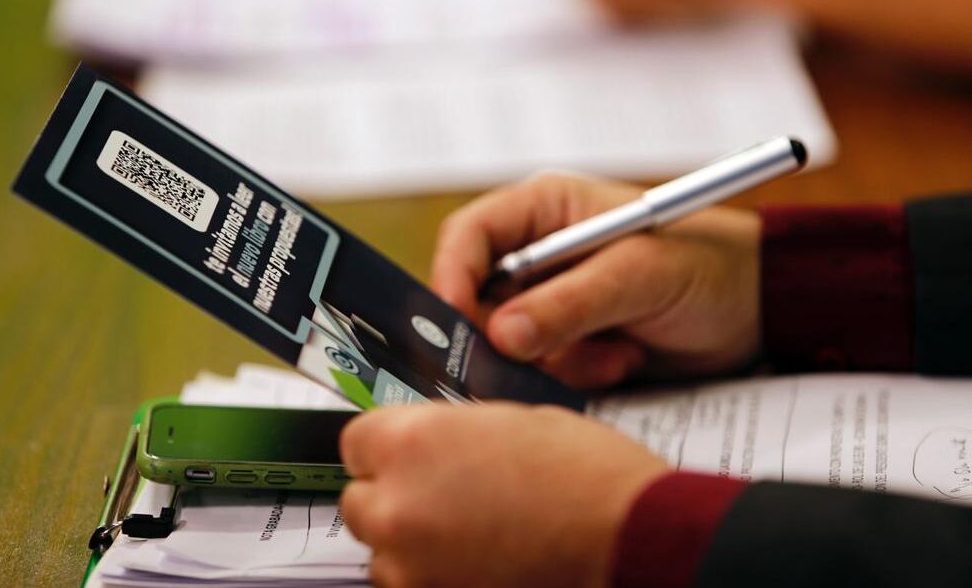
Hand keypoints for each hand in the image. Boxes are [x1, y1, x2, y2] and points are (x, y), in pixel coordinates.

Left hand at [339, 402, 668, 587]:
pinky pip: (415, 585)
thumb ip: (453, 432)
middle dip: (396, 497)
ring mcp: (412, 566)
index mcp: (412, 442)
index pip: (356, 443)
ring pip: (384, 552)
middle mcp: (398, 505)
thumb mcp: (511, 419)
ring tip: (471, 533)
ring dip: (414, 542)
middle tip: (445, 495)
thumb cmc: (587, 474)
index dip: (388, 446)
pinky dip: (438, 575)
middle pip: (360, 501)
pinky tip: (482, 560)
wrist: (633, 538)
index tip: (408, 454)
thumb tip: (433, 446)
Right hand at [432, 173, 759, 388]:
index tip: (453, 323)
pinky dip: (578, 373)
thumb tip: (500, 335)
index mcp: (545, 210)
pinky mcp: (571, 339)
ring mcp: (553, 299)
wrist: (758, 310)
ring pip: (508, 341)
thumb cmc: (708, 265)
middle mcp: (539, 253)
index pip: (470, 236)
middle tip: (532, 361)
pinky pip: (542, 367)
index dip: (452, 276)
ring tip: (615, 354)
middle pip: (477, 296)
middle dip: (501, 334)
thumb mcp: (639, 276)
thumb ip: (570, 304)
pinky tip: (625, 359)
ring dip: (553, 359)